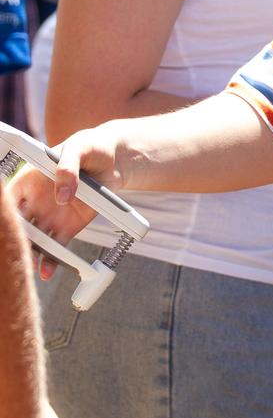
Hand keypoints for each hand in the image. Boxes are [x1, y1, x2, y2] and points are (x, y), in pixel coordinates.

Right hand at [8, 124, 126, 278]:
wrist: (115, 159)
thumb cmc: (91, 147)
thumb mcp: (79, 148)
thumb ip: (67, 167)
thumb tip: (62, 195)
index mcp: (30, 179)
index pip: (8, 199)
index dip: (4, 211)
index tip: (7, 223)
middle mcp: (35, 201)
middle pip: (18, 224)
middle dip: (16, 237)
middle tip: (17, 247)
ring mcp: (50, 215)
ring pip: (35, 239)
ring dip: (32, 253)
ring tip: (31, 265)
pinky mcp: (68, 226)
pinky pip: (57, 246)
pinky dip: (52, 260)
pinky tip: (47, 271)